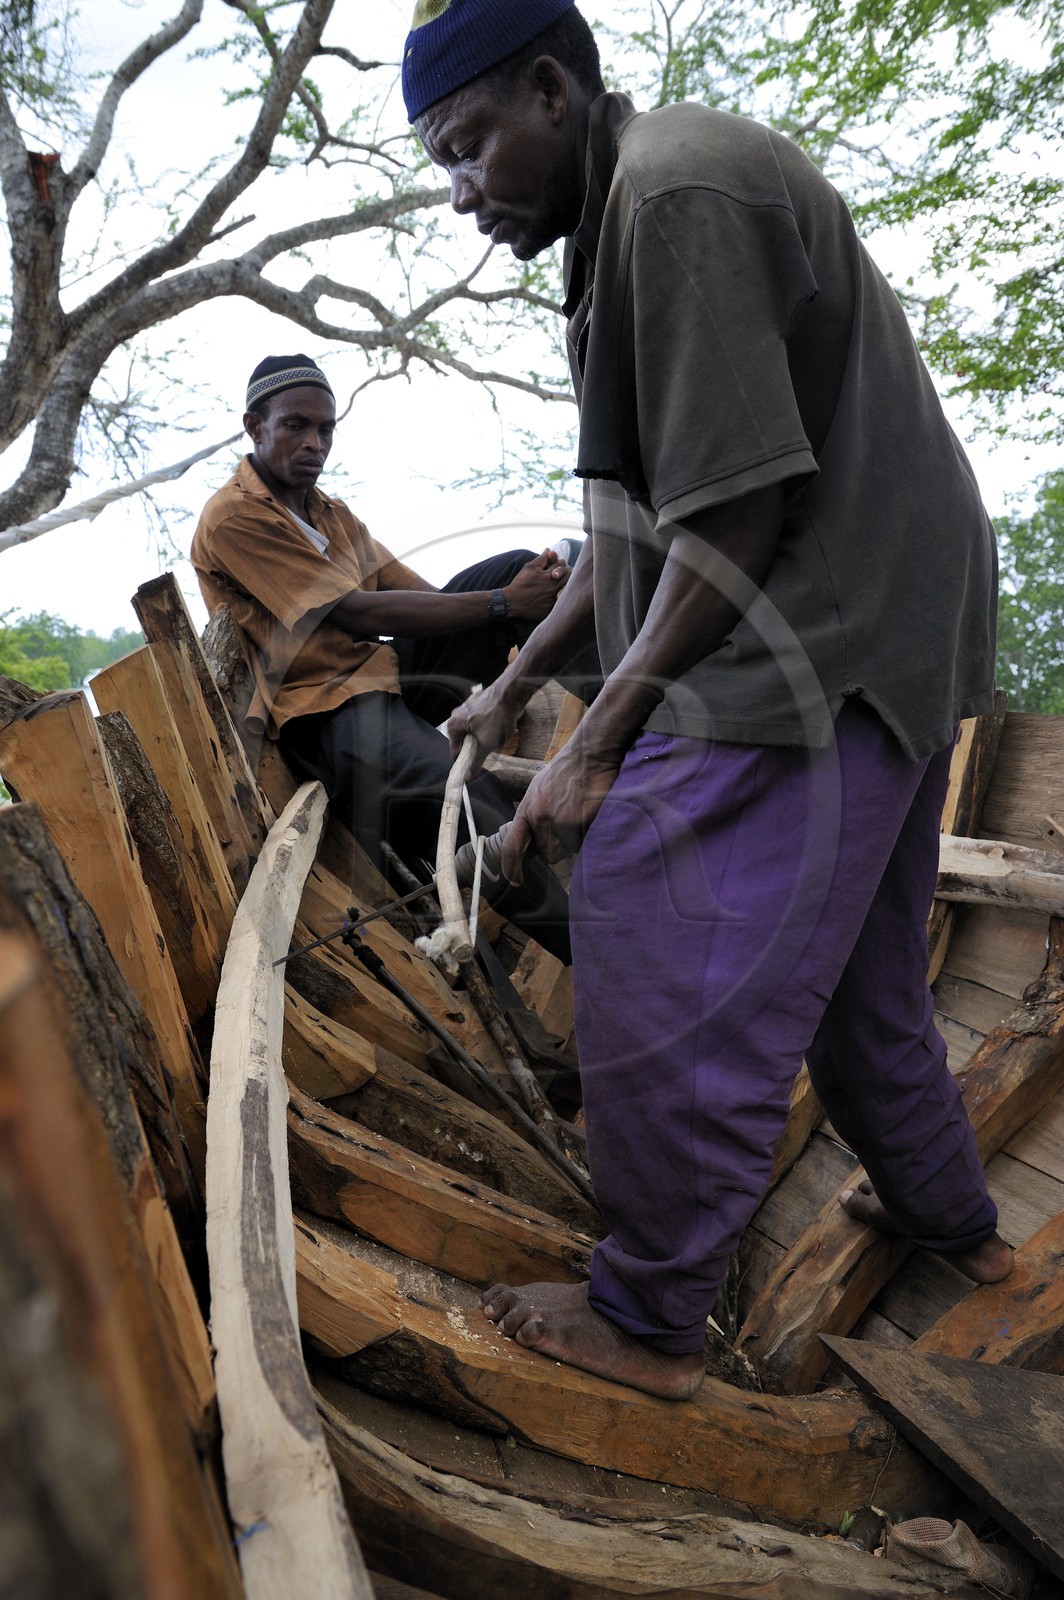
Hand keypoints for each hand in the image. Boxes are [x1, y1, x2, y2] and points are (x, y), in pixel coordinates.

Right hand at [448, 679, 520, 765]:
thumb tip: (468, 777)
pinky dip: (488, 731)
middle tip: (489, 749)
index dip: (465, 762)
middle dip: (476, 749)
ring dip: (484, 740)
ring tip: (496, 737)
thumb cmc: (497, 717)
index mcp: (453, 725)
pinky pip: (479, 727)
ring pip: (473, 735)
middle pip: (464, 743)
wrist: (511, 694)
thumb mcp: (486, 744)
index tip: (474, 769)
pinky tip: (498, 729)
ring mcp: (467, 712)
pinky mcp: (478, 709)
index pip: (455, 752)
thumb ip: (476, 761)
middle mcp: (456, 717)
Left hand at [501, 741, 619, 884]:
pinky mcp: (580, 821)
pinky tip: (589, 811)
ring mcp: (561, 820)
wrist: (588, 753)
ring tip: (579, 814)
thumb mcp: (539, 790)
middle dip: (558, 848)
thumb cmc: (567, 770)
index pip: (511, 845)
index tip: (515, 880)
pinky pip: (586, 840)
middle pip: (548, 854)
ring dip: (574, 840)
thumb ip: (534, 814)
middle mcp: (540, 817)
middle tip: (568, 825)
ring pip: (568, 850)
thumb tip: (533, 838)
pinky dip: (589, 831)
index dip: (511, 866)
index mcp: (527, 809)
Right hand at [503, 549, 569, 621]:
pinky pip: (564, 602)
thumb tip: (549, 549)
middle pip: (569, 576)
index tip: (559, 562)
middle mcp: (554, 587)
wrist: (512, 602)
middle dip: (568, 571)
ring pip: (568, 589)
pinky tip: (560, 593)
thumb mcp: (529, 568)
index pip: (561, 565)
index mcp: (549, 575)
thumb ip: (541, 559)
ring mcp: (554, 599)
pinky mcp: (552, 608)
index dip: (561, 562)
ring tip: (563, 581)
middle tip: (565, 571)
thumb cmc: (520, 584)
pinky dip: (564, 596)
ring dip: (568, 583)